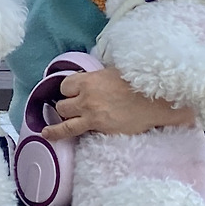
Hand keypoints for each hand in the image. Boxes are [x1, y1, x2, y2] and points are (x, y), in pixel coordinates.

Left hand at [38, 62, 204, 141]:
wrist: (158, 100)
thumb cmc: (145, 85)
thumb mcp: (125, 71)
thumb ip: (114, 73)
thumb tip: (119, 69)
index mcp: (95, 77)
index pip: (68, 83)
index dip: (70, 90)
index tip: (74, 94)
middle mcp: (88, 91)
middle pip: (64, 99)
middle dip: (68, 104)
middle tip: (76, 109)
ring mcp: (90, 108)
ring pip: (63, 112)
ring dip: (64, 116)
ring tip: (65, 121)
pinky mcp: (95, 124)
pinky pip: (67, 129)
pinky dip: (55, 133)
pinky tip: (46, 136)